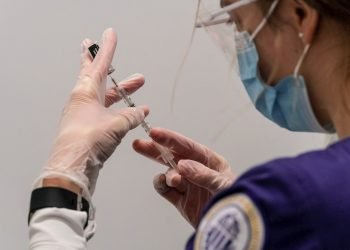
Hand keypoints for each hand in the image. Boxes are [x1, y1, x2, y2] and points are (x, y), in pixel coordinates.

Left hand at [37, 28, 148, 197]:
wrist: (73, 166)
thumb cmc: (87, 141)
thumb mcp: (116, 124)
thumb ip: (131, 116)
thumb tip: (141, 111)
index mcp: (85, 92)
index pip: (98, 64)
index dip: (106, 49)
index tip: (109, 34)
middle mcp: (83, 101)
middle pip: (101, 81)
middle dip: (118, 75)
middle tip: (130, 72)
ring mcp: (85, 115)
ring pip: (106, 99)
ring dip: (122, 95)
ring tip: (138, 90)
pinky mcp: (88, 129)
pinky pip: (107, 114)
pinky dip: (119, 112)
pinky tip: (130, 115)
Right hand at [133, 128, 234, 227]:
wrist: (231, 229)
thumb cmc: (235, 201)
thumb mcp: (223, 184)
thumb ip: (202, 174)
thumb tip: (182, 165)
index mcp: (209, 161)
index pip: (187, 147)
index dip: (170, 139)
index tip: (155, 133)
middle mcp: (196, 170)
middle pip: (172, 157)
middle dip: (156, 150)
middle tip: (139, 144)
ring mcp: (187, 185)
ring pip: (168, 173)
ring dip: (167, 175)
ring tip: (173, 182)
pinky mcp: (180, 200)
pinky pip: (165, 189)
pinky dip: (161, 186)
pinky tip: (164, 185)